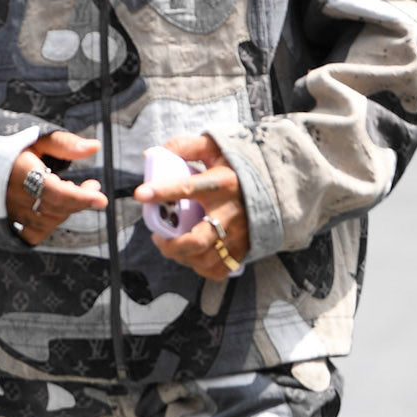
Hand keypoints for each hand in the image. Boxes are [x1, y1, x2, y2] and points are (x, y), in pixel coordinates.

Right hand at [8, 131, 107, 246]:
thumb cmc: (9, 146)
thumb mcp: (37, 137)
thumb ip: (65, 143)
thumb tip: (94, 147)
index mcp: (19, 172)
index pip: (54, 191)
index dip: (79, 197)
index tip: (100, 198)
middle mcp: (12, 195)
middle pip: (56, 208)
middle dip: (80, 199)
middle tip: (91, 186)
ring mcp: (8, 212)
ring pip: (48, 222)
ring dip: (66, 209)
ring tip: (67, 190)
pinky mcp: (6, 224)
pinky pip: (34, 234)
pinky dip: (49, 223)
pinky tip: (53, 208)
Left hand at [133, 132, 248, 280]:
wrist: (275, 183)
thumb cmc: (237, 166)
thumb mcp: (215, 148)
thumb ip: (185, 147)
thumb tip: (153, 154)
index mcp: (222, 183)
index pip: (188, 188)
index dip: (162, 191)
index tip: (141, 194)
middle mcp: (230, 212)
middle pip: (198, 240)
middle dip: (172, 246)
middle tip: (159, 238)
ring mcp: (239, 234)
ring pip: (205, 259)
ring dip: (182, 257)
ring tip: (172, 245)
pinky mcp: (244, 248)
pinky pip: (219, 269)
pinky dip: (200, 268)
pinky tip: (192, 256)